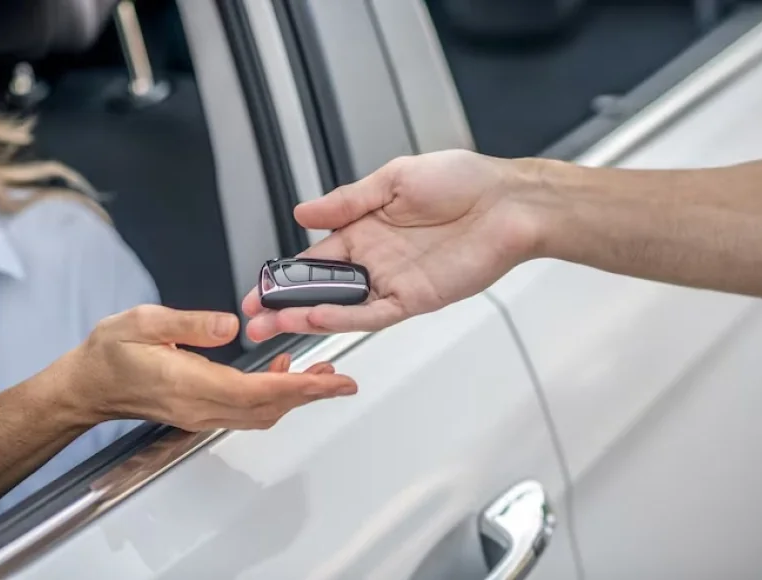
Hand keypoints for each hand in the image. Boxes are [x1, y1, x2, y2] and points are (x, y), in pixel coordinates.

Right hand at [59, 305, 356, 430]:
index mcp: (188, 384)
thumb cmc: (109, 354)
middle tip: (341, 380)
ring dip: (295, 396)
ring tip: (321, 374)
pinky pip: (247, 410)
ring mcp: (201, 414)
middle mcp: (200, 407)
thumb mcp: (142, 322)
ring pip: (261, 413)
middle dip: (309, 394)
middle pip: (267, 408)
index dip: (299, 387)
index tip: (332, 383)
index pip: (256, 392)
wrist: (86, 386)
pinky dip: (274, 395)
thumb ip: (189, 323)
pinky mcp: (201, 411)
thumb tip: (230, 325)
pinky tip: (282, 371)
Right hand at [242, 149, 541, 340]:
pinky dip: (343, 318)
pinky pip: (373, 314)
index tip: (259, 287)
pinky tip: (315, 318)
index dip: (285, 274)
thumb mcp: (394, 178)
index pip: (315, 257)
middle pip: (321, 289)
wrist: (508, 202)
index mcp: (366, 228)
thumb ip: (347, 201)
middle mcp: (375, 259)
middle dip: (285, 304)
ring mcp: (393, 282)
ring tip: (272, 325)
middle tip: (253, 318)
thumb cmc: (462, 181)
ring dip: (305, 316)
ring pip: (341, 307)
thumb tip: (303, 213)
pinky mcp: (415, 299)